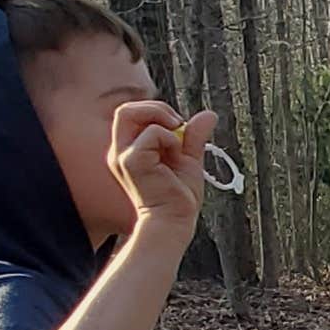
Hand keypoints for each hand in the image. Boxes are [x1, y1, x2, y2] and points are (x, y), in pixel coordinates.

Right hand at [108, 97, 218, 236]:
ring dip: (159, 117)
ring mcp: (123, 156)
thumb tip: (209, 114)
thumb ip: (194, 136)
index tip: (178, 128)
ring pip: (128, 113)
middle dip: (155, 108)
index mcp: (130, 150)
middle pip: (125, 110)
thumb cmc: (178, 198)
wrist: (174, 221)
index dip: (157, 112)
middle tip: (177, 124)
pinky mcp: (132, 161)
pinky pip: (150, 133)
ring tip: (176, 139)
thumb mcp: (189, 159)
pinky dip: (169, 138)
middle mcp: (121, 151)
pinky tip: (175, 155)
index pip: (134, 114)